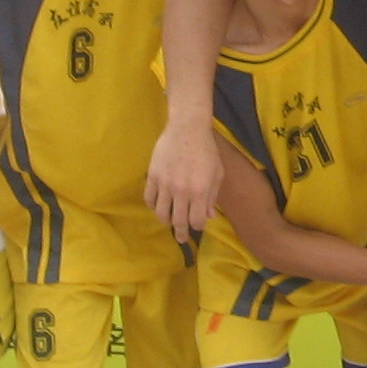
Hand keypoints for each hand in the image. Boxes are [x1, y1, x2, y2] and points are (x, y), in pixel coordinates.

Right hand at [145, 118, 221, 236]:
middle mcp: (182, 191)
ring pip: (161, 213)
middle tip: (181, 238)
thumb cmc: (207, 150)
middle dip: (181, 233)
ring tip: (169, 222)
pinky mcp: (153, 176)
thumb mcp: (217, 173)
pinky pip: (149, 198)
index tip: (197, 225)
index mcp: (200, 191)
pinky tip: (158, 206)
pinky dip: (153, 206)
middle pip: (178, 221)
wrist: (187, 128)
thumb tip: (209, 217)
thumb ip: (212, 196)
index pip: (197, 220)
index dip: (198, 226)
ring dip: (166, 221)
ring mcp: (165, 184)